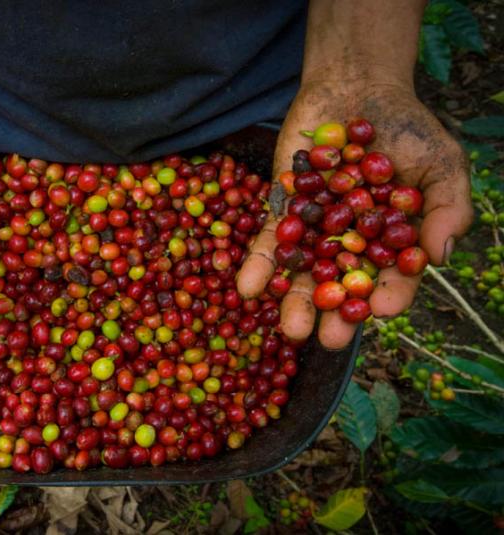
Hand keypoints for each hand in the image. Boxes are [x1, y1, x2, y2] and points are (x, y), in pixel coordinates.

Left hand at [237, 80, 472, 348]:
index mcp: (391, 243)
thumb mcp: (440, 163)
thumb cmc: (407, 128)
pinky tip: (248, 289)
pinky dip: (259, 266)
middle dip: (334, 314)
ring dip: (294, 302)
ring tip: (290, 329)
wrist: (357, 88)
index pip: (392, 278)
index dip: (388, 294)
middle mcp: (351, 246)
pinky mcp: (282, 213)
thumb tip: (440, 257)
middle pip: (343, 287)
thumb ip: (445, 208)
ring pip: (304, 274)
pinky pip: (270, 244)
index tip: (380, 309)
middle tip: (326, 339)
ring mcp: (314, 232)